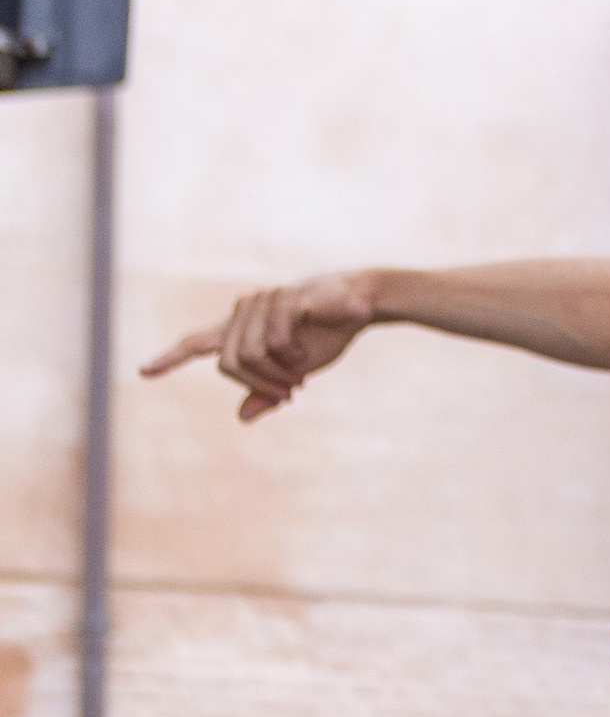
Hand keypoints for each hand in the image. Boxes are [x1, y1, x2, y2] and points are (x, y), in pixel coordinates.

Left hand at [142, 272, 375, 421]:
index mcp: (241, 330)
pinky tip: (307, 349)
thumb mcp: (296, 372)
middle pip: (228, 364)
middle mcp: (242, 312)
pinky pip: (275, 343)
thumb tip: (241, 416)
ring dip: (279, 374)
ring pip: (249, 356)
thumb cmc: (325, 335)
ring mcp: (258, 302)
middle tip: (290, 393)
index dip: (171, 358)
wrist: (357, 303)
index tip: (144, 371)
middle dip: (259, 386)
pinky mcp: (279, 300)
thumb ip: (268, 392)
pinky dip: (294, 357)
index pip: (197, 344)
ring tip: (300, 374)